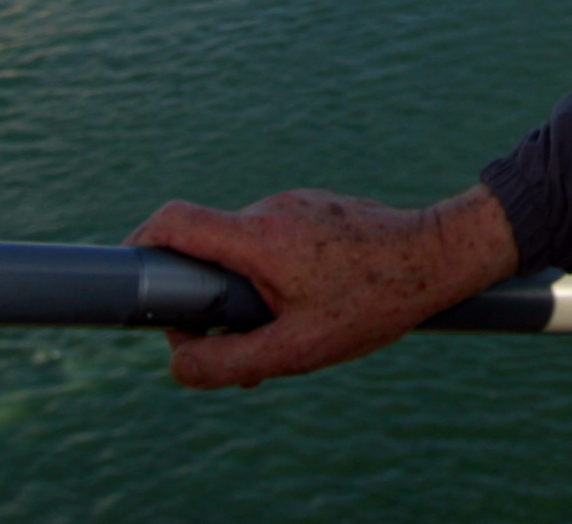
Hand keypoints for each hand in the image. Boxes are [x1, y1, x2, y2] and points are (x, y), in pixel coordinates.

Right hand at [127, 183, 521, 388]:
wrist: (440, 256)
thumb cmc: (373, 302)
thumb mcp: (298, 349)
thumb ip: (230, 362)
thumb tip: (177, 365)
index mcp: (258, 237)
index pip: (174, 221)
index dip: (139, 245)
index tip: (131, 278)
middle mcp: (270, 210)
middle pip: (205, 246)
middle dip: (203, 299)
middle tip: (231, 346)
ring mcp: (294, 204)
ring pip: (242, 250)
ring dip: (245, 292)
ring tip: (287, 332)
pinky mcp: (315, 208)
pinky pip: (274, 242)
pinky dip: (274, 276)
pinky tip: (313, 307)